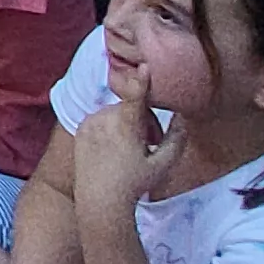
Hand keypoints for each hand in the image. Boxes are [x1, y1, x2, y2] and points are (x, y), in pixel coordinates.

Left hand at [70, 93, 189, 213]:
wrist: (100, 198)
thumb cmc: (135, 183)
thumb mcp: (163, 165)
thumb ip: (176, 139)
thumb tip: (182, 117)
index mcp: (125, 126)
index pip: (135, 98)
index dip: (142, 81)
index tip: (144, 65)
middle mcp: (104, 120)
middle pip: (131, 109)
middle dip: (143, 121)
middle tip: (149, 145)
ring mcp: (90, 122)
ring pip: (116, 113)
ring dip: (127, 124)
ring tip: (132, 149)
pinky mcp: (81, 125)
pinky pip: (102, 119)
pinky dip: (110, 128)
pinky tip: (114, 149)